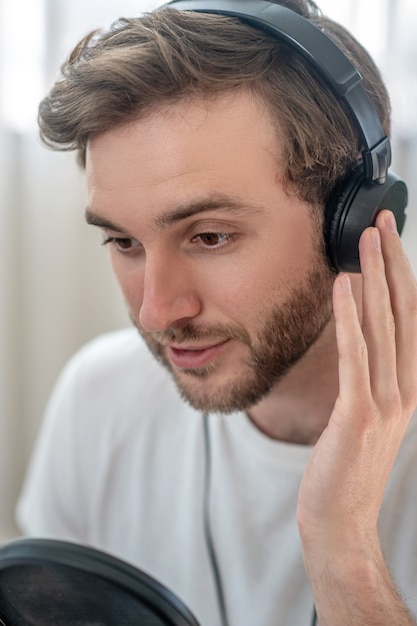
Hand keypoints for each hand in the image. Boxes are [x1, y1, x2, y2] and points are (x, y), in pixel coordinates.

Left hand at [297, 210, 416, 620]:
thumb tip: (359, 336)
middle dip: (393, 263)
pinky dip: (352, 318)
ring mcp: (385, 404)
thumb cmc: (346, 466)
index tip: (390, 239)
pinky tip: (346, 286)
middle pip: (403, 314)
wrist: (340, 520)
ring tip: (366, 239)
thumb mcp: (366, 415)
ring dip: (376, 279)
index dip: (402, 277)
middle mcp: (404, 390)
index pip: (409, 321)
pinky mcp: (359, 416)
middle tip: (380, 221)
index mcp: (406, 388)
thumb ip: (369, 377)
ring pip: (384, 328)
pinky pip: (356, 356)